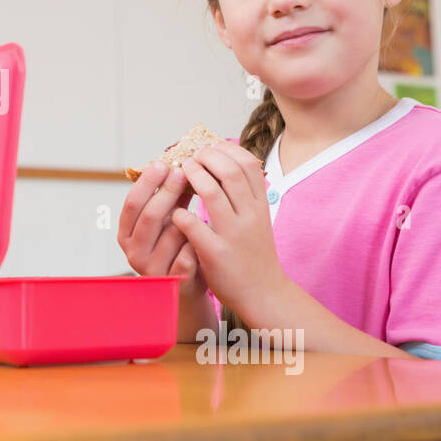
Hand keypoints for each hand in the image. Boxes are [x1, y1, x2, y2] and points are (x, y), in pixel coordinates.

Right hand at [117, 161, 203, 298]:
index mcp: (126, 234)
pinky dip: (200, 241)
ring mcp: (153, 269)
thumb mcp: (166, 219)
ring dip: (189, 217)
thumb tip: (177, 160)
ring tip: (202, 205)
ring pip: (174, 232)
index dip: (147, 182)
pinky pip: (190, 253)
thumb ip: (168, 197)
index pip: (132, 204)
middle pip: (151, 215)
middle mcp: (134, 252)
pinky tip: (209, 236)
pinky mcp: (174, 282)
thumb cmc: (176, 244)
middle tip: (185, 172)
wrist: (186, 284)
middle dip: (169, 191)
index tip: (163, 163)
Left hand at [169, 141, 285, 319]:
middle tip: (190, 158)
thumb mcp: (257, 218)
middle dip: (205, 158)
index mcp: (260, 204)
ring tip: (180, 173)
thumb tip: (224, 160)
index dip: (225, 150)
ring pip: (212, 193)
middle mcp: (250, 215)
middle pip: (229, 172)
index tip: (208, 147)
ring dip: (192, 177)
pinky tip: (176, 213)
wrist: (264, 293)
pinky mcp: (216, 253)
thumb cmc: (253, 251)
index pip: (247, 164)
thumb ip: (245, 193)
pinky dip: (182, 215)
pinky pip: (194, 227)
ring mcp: (234, 234)